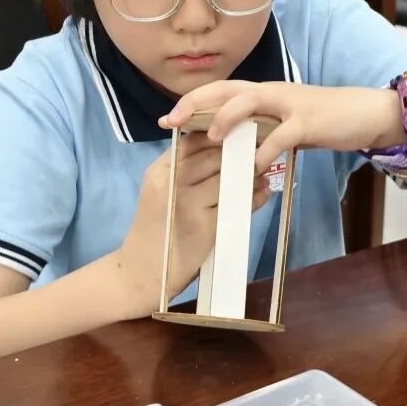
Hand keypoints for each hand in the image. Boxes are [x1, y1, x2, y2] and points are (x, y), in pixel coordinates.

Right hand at [112, 132, 269, 317]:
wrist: (144, 271)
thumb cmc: (157, 229)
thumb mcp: (161, 192)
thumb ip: (183, 170)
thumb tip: (221, 147)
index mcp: (160, 170)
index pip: (193, 140)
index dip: (219, 134)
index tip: (239, 135)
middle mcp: (172, 181)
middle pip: (214, 154)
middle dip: (240, 150)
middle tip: (260, 149)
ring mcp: (188, 202)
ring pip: (228, 176)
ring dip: (250, 172)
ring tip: (261, 173)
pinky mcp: (205, 224)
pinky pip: (237, 202)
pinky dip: (254, 196)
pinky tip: (262, 193)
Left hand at [160, 81, 405, 174]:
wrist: (365, 115)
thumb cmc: (324, 121)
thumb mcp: (285, 125)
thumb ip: (260, 131)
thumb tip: (233, 148)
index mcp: (263, 93)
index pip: (220, 91)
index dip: (192, 102)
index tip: (167, 119)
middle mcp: (271, 92)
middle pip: (225, 89)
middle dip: (196, 104)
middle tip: (173, 122)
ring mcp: (289, 104)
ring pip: (249, 102)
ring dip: (227, 119)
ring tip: (212, 139)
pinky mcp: (308, 121)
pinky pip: (280, 136)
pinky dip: (264, 152)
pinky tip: (253, 168)